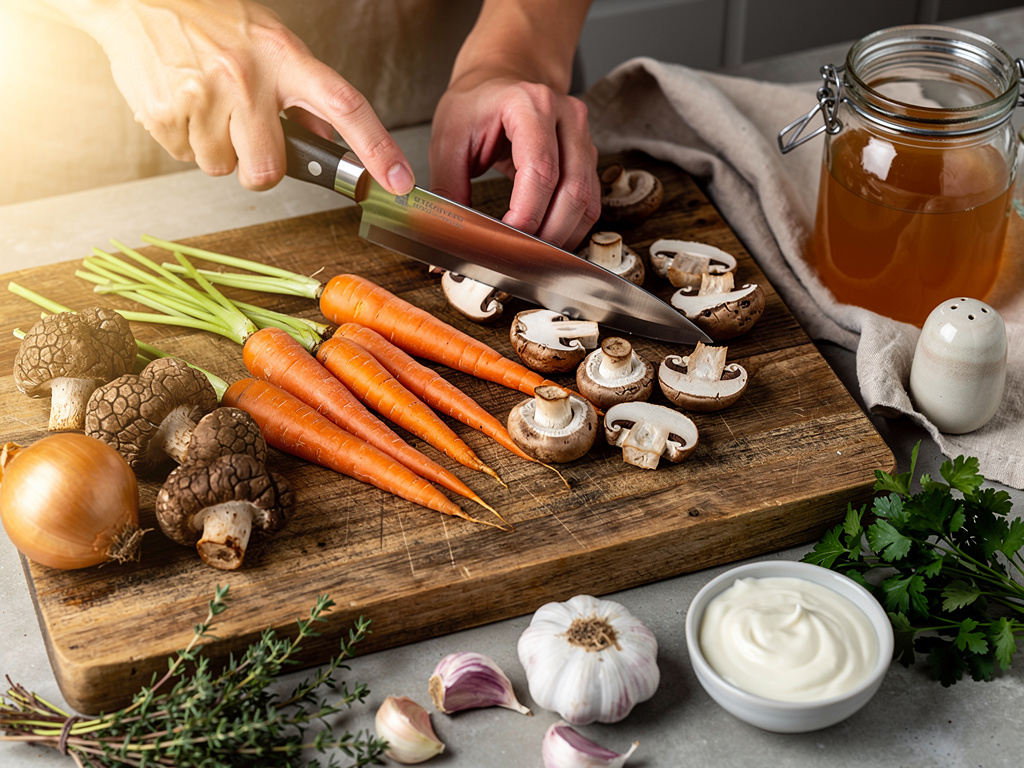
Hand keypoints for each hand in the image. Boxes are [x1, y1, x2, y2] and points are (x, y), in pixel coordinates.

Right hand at [80, 0, 413, 193]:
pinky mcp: (166, 113)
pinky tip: (181, 102)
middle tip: (244, 136)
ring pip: (222, 168)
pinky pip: (185, 157)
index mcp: (284, 58)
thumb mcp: (270, 45)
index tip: (399, 182)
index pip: (345, 105)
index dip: (377, 148)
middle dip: (258, 167)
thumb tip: (325, 145)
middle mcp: (246, 78)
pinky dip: (184, 139)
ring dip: (216, 148)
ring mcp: (204, 96)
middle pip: (268, 170)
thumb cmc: (211, 22)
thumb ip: (301, 97)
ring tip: (205, 103)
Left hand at [429, 75, 599, 249]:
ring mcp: (583, 137)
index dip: (526, 215)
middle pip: (572, 191)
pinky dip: (570, 228)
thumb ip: (448, 190)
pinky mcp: (588, 157)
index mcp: (530, 105)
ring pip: (587, 202)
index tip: (503, 240)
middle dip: (546, 235)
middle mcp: (566, 118)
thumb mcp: (448, 141)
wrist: (500, 80)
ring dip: (562, 237)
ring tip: (531, 256)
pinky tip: (546, 241)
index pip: (540, 171)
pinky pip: (589, 203)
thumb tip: (448, 239)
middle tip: (517, 257)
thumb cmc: (476, 106)